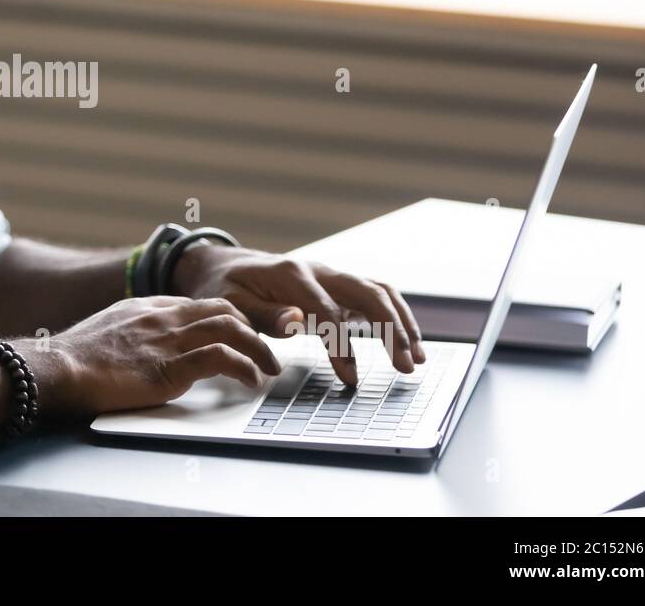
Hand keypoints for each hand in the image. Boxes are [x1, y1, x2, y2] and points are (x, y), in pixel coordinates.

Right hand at [37, 295, 282, 416]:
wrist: (57, 367)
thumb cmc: (75, 356)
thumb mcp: (109, 329)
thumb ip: (134, 330)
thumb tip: (147, 344)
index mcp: (149, 308)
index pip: (203, 304)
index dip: (230, 319)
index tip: (244, 336)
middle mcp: (163, 318)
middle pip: (224, 309)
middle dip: (253, 328)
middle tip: (266, 350)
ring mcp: (167, 341)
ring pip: (230, 329)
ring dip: (258, 349)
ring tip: (270, 367)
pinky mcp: (167, 369)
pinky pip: (218, 359)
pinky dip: (242, 368)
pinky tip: (250, 381)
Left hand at [170, 244, 424, 385]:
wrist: (228, 267)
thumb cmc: (227, 288)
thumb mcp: (231, 302)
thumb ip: (263, 314)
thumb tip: (296, 322)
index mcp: (290, 275)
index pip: (326, 311)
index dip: (341, 344)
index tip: (351, 377)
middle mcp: (318, 270)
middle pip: (367, 293)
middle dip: (390, 329)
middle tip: (405, 367)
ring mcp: (332, 276)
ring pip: (378, 291)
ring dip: (401, 323)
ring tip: (417, 359)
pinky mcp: (339, 287)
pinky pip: (376, 295)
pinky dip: (396, 316)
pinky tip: (409, 343)